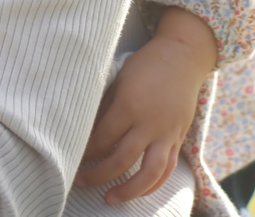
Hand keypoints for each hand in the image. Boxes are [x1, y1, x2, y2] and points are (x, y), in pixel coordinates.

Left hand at [75, 7, 217, 202]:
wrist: (183, 56)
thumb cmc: (145, 64)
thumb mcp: (119, 78)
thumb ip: (106, 105)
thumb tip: (86, 128)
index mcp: (129, 105)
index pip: (102, 138)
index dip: (85, 152)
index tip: (72, 157)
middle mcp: (150, 123)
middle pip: (121, 160)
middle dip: (98, 174)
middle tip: (80, 182)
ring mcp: (167, 133)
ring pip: (150, 173)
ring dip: (129, 190)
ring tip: (110, 199)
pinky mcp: (179, 138)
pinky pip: (168, 168)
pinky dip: (154, 184)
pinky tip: (139, 191)